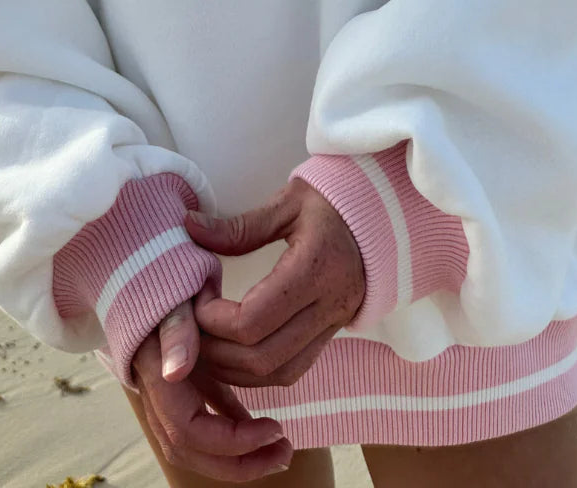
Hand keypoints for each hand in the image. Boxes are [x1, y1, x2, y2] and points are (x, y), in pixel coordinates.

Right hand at [128, 286, 293, 481]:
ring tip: (281, 448)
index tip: (275, 426)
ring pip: (195, 439)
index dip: (230, 440)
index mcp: (153, 369)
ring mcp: (166, 383)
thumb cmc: (164, 268)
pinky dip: (231, 424)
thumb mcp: (176, 288)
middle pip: (189, 448)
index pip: (186, 430)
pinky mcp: (183, 374)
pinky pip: (205, 411)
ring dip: (236, 451)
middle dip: (238, 460)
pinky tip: (261, 426)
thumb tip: (176, 372)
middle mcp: (155, 384)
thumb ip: (176, 326)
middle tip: (285, 452)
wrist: (142, 258)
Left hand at [182, 178, 365, 387]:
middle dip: (216, 351)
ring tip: (207, 339)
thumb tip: (190, 227)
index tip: (197, 294)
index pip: (253, 321)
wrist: (386, 215)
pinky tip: (234, 349)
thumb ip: (239, 225)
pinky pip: (292, 370)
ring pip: (278, 374)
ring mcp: (335, 325)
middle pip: (262, 358)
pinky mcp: (333, 335)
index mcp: (316, 268)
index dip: (213, 319)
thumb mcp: (288, 202)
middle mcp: (329, 306)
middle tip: (192, 324)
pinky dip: (257, 370)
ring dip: (234, 369)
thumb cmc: (334, 202)